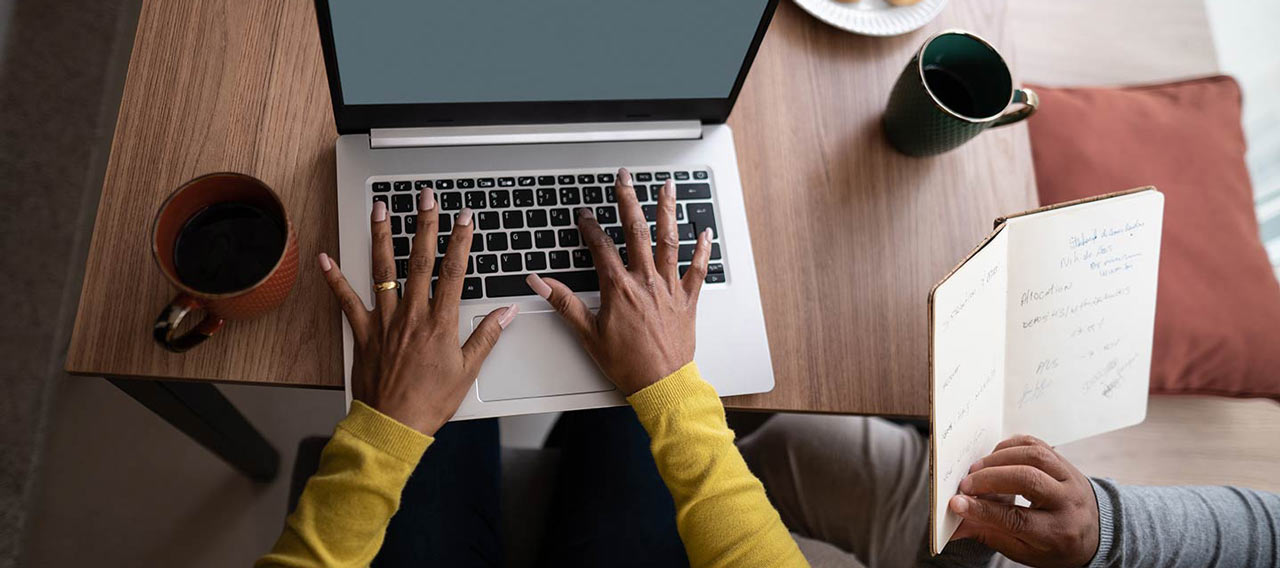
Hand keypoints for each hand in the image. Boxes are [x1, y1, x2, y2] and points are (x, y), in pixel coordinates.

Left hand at [318, 197, 516, 434]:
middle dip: (424, 224)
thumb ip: (487, 337)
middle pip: (420, 260)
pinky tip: (326, 259)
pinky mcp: (363, 333)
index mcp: (440, 323)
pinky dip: (335, 280)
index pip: (454, 271)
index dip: (461, 241)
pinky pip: (347, 301)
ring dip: (382, 236)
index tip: (465, 218)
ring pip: (382, 270)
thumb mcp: (468, 371)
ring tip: (381, 209)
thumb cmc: (431, 402)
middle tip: (426, 196)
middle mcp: (412, 314)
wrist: (394, 425)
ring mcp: (385, 321)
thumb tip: (507, 312)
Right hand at [526, 168, 713, 394]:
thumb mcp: (587, 333)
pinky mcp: (688, 299)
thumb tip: (538, 282)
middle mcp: (646, 281)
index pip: (601, 247)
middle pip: (636, 231)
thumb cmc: (626, 364)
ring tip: (666, 187)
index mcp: (619, 288)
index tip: (585, 212)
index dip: (591, 226)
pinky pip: (698, 269)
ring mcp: (669, 288)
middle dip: (628, 200)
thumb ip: (563, 302)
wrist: (661, 384)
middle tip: (624, 177)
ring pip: (669, 241)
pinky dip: (702, 249)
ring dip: (667, 211)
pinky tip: (704, 230)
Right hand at [948, 435, 1099, 567]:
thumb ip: (991, 535)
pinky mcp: (1064, 461)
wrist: (1093, 530)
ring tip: (977, 469)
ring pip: (1034, 456)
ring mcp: (1069, 477)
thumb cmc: (1054, 544)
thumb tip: (956, 526)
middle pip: (1028, 480)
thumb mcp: (1025, 551)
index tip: (957, 503)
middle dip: (991, 479)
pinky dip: (1011, 446)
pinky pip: (1037, 444)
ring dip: (999, 459)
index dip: (984, 510)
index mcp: (1058, 532)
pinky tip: (995, 457)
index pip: (1017, 518)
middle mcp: (1068, 502)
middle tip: (966, 484)